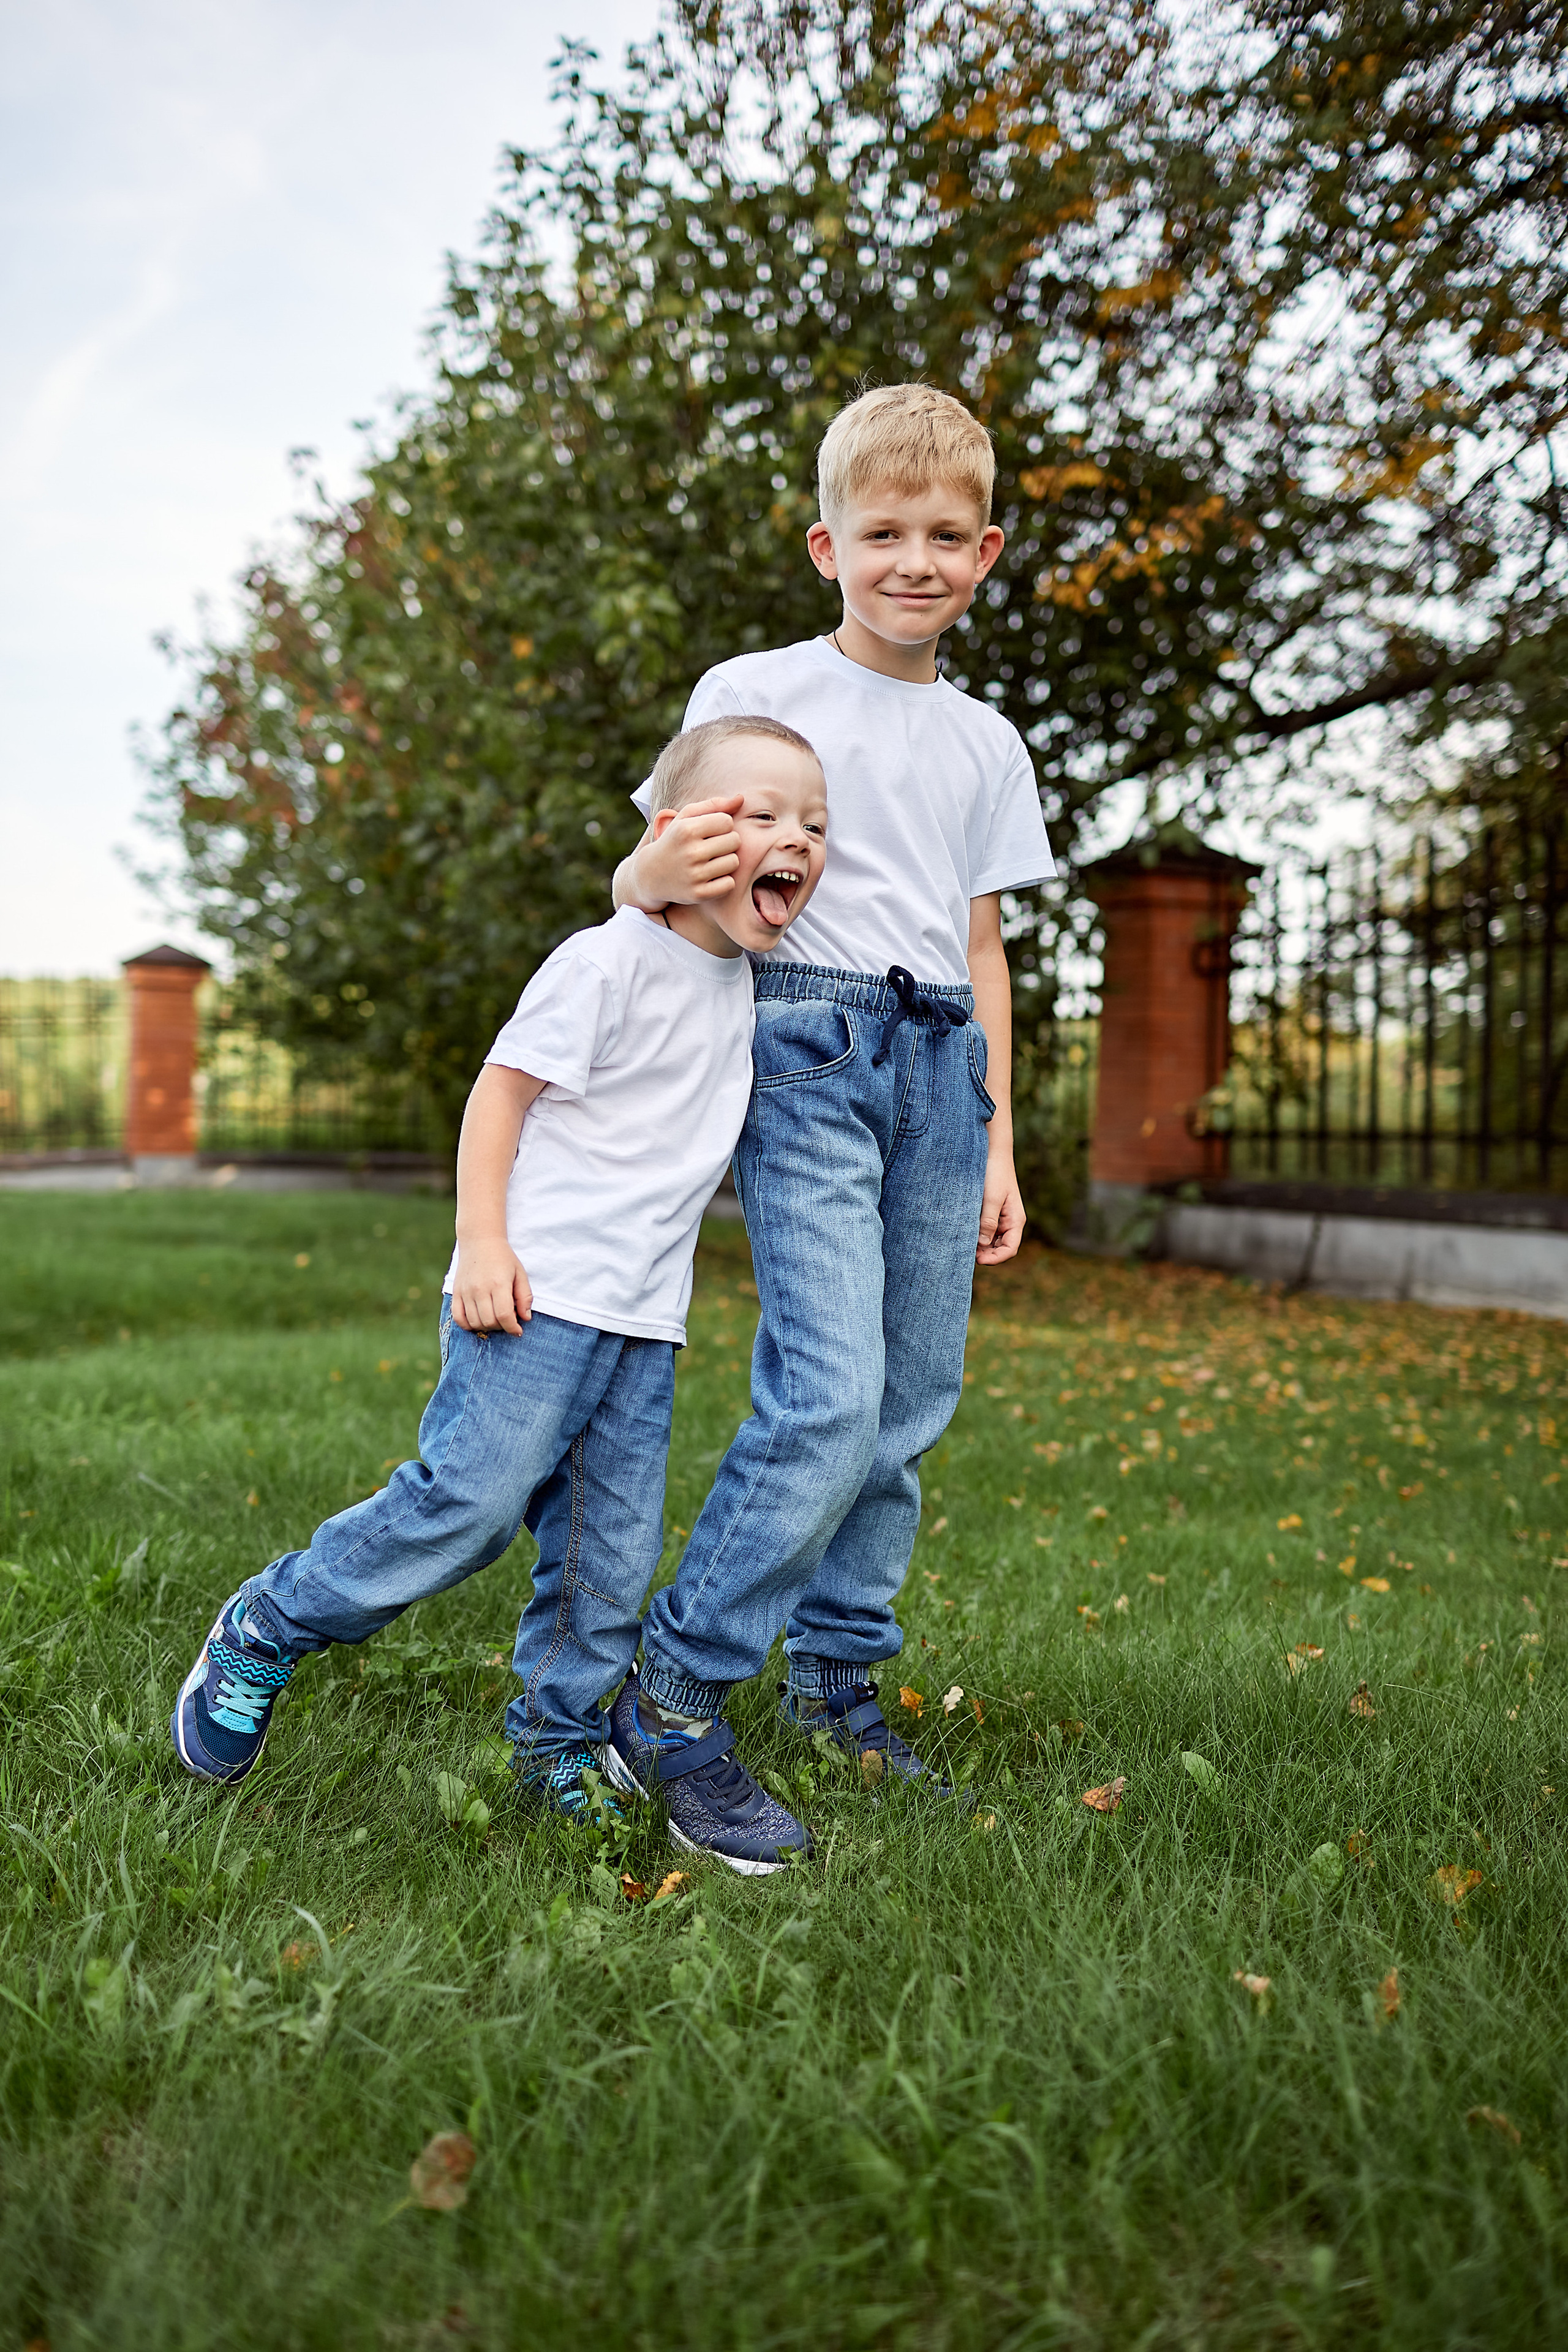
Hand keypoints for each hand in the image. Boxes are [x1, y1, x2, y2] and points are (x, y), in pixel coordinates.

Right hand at [451, 1239, 532, 1334]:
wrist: (480, 1241)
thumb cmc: (503, 1258)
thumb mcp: (520, 1273)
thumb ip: (525, 1297)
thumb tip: (525, 1318)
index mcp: (498, 1284)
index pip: (504, 1316)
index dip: (513, 1328)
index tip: (517, 1330)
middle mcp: (480, 1289)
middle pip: (489, 1322)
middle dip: (501, 1327)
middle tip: (507, 1319)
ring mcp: (465, 1291)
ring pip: (474, 1322)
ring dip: (486, 1326)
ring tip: (494, 1318)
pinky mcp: (456, 1293)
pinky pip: (458, 1318)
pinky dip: (468, 1325)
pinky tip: (478, 1320)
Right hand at [633, 794, 743, 905]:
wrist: (649, 875)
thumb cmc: (674, 841)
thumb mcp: (685, 818)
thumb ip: (714, 805)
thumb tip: (741, 799)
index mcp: (687, 830)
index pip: (727, 821)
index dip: (722, 825)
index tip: (711, 832)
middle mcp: (690, 852)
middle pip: (735, 841)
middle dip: (727, 842)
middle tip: (713, 847)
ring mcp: (694, 875)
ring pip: (734, 862)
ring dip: (727, 861)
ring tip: (712, 861)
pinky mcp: (698, 894)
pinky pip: (729, 884)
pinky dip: (724, 881)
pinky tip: (711, 877)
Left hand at [976, 1140, 1024, 1265]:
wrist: (992, 1152)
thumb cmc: (995, 1173)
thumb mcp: (991, 1198)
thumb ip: (988, 1222)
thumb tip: (983, 1245)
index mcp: (1015, 1220)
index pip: (1010, 1249)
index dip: (996, 1259)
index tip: (978, 1260)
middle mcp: (1010, 1221)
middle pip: (1000, 1248)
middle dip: (986, 1254)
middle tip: (966, 1252)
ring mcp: (1001, 1217)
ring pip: (992, 1240)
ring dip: (980, 1245)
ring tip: (964, 1243)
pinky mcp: (991, 1212)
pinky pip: (985, 1229)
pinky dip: (977, 1234)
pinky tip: (965, 1232)